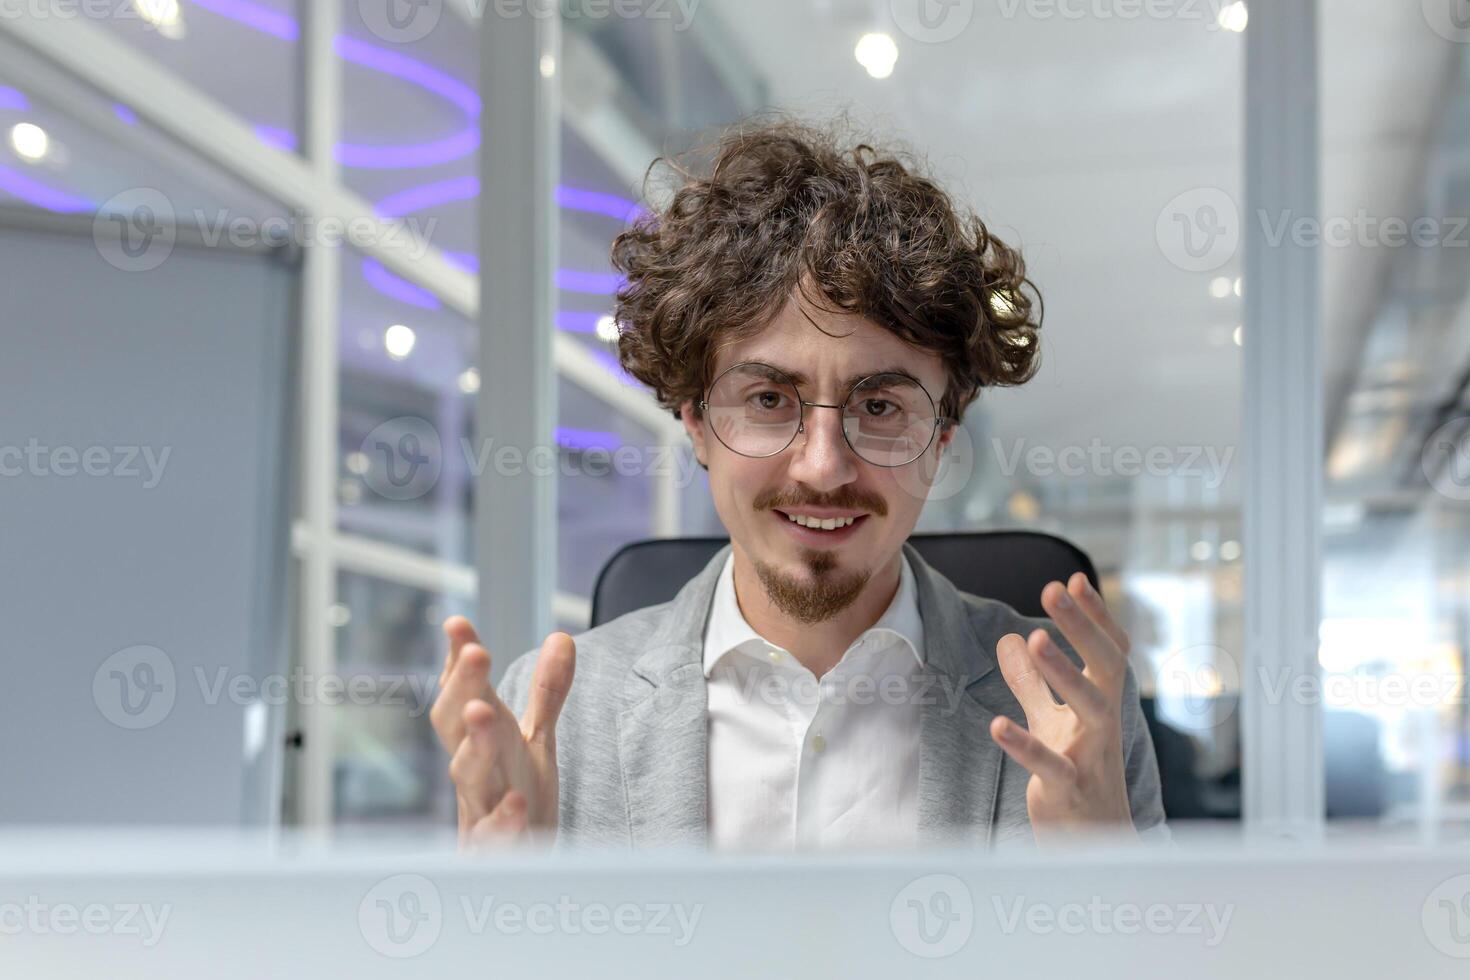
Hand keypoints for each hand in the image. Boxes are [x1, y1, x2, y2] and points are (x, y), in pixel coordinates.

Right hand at [429, 617, 575, 850]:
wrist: (511, 874)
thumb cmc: (514, 798)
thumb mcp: (534, 742)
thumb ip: (545, 694)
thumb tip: (562, 636)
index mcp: (482, 742)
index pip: (464, 696)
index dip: (460, 663)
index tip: (459, 625)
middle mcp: (474, 771)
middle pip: (456, 728)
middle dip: (464, 689)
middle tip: (476, 652)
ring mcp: (478, 811)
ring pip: (467, 776)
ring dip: (474, 744)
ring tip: (481, 711)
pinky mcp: (491, 854)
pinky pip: (491, 839)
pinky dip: (502, 821)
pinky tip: (518, 804)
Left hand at [991, 572, 1135, 841]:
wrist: (1094, 843)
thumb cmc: (1077, 774)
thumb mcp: (1052, 722)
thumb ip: (1032, 683)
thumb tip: (1010, 639)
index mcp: (1102, 702)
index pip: (1109, 650)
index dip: (1096, 616)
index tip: (1075, 578)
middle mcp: (1104, 723)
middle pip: (1106, 667)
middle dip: (1082, 627)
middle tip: (1054, 589)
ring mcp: (1091, 756)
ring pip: (1090, 709)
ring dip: (1064, 674)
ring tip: (1035, 640)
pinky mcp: (1070, 788)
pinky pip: (1050, 764)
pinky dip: (1025, 744)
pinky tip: (997, 724)